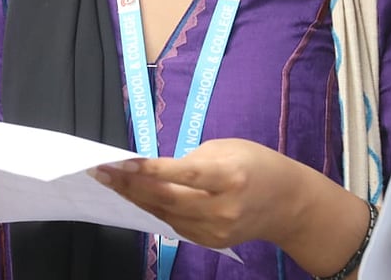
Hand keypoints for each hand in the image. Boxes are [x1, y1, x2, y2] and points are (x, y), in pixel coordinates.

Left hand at [92, 138, 309, 248]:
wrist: (288, 204)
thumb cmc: (257, 164)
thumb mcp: (228, 148)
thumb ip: (192, 160)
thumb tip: (155, 170)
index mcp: (230, 177)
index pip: (184, 175)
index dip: (151, 170)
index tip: (122, 162)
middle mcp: (223, 207)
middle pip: (168, 199)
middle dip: (131, 185)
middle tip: (102, 172)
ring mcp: (217, 230)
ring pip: (165, 214)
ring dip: (135, 198)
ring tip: (110, 182)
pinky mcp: (211, 242)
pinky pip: (174, 225)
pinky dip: (153, 210)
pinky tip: (135, 197)